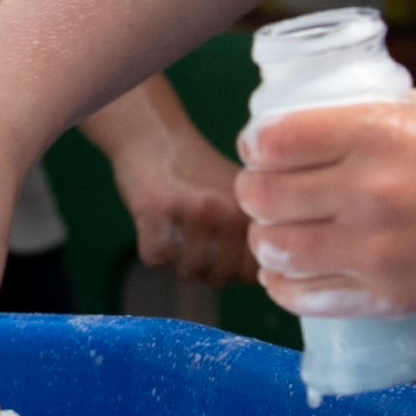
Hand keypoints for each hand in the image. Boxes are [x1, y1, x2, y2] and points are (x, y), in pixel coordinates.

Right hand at [109, 120, 250, 286]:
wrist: (154, 135)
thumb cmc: (195, 173)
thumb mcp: (237, 197)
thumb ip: (252, 234)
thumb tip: (263, 279)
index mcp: (254, 209)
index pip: (253, 273)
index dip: (233, 272)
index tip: (220, 256)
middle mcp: (229, 209)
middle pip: (218, 276)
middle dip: (201, 270)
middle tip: (190, 243)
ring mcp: (193, 209)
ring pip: (186, 270)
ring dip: (175, 262)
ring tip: (173, 233)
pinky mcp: (156, 210)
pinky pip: (156, 258)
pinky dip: (151, 251)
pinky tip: (155, 227)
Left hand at [239, 89, 415, 319]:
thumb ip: (373, 114)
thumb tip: (319, 117)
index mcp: (374, 132)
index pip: (272, 141)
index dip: (255, 146)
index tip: (259, 150)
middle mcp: (368, 191)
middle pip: (263, 197)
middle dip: (253, 194)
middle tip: (262, 194)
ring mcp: (378, 248)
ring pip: (276, 250)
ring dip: (264, 242)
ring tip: (273, 236)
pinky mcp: (392, 296)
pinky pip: (310, 298)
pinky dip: (284, 287)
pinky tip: (283, 276)